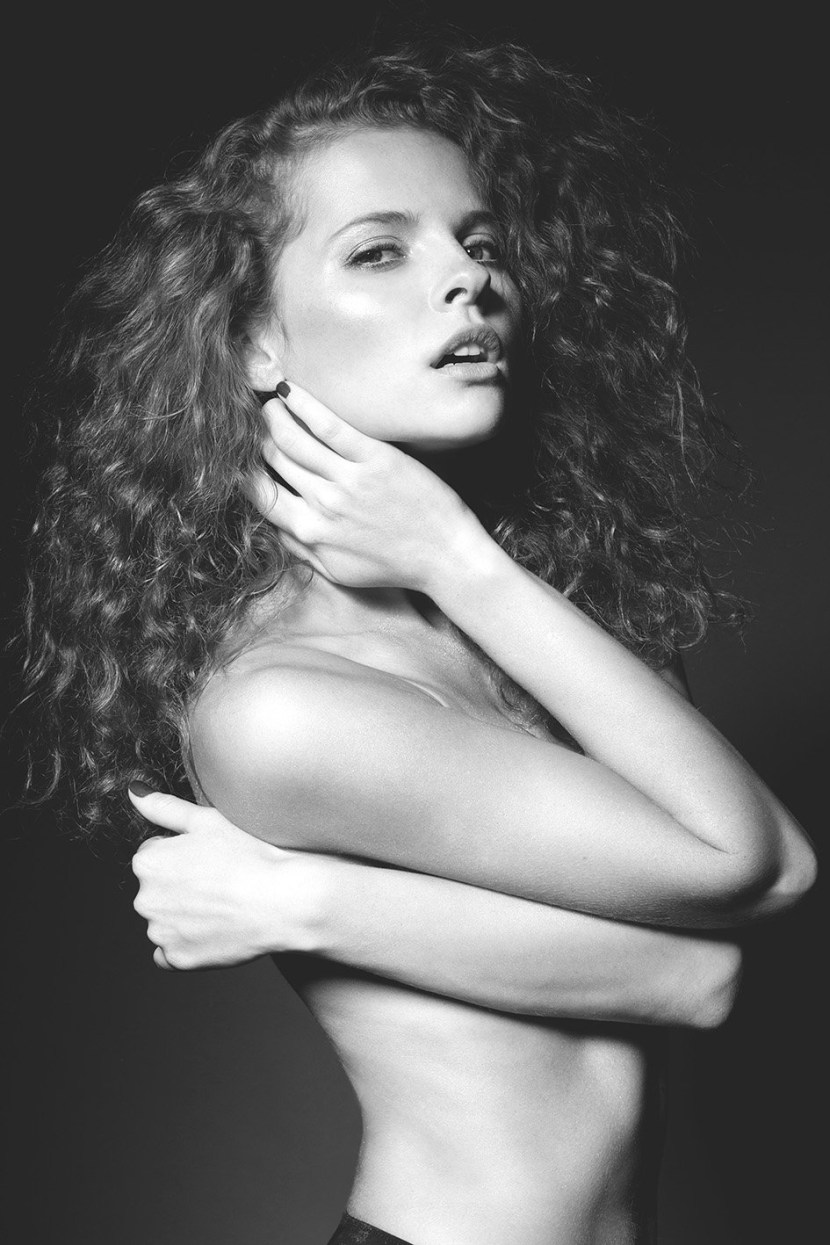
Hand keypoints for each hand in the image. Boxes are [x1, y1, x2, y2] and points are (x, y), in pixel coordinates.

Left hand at [129, 788, 312, 969]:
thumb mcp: (206, 819)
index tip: (211, 856)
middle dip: (180, 885)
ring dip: (183, 915)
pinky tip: (214, 930)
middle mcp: (144, 899)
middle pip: (157, 888)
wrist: (285, 901)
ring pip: (165, 920)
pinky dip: (186, 944)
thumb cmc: (250, 854)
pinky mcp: (179, 959)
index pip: (154, 854)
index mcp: (147, 861)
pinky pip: (172, 952)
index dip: (185, 854)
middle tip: (220, 880)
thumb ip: (163, 807)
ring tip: (223, 905)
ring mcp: (161, 932)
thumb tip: (133, 792)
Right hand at [247, 381, 484, 593]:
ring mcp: (349, 481)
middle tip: (252, 419)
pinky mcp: (375, 460)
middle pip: (274, 460)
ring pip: (294, 440)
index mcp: (311, 534)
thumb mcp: (339, 573)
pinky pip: (330, 427)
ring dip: (274, 416)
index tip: (240, 455)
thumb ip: (301, 550)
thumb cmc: (394, 567)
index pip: (259, 495)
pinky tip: (289, 391)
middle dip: (256, 436)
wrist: (445, 559)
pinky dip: (305, 406)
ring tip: (269, 403)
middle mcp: (324, 506)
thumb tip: (272, 526)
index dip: (243, 470)